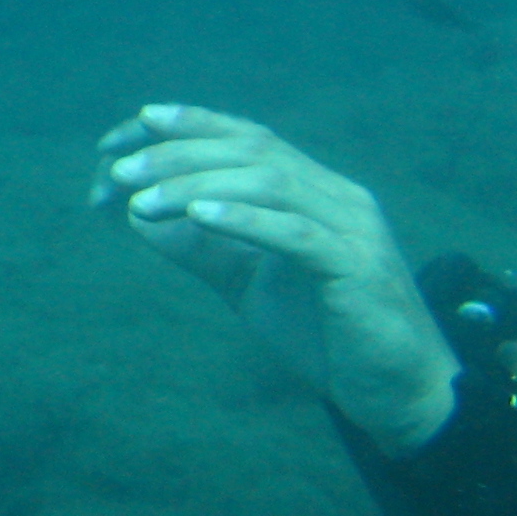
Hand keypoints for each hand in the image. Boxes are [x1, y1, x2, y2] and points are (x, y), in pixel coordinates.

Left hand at [94, 104, 460, 454]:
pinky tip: (199, 218)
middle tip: (120, 169)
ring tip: (142, 200)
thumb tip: (135, 214)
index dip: (189, 124)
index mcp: (315, 190)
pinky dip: (246, 220)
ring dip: (198, 184)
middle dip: (179, 154)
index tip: (130, 127)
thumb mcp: (247, 283)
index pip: (248, 136)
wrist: (396, 391)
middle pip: (252, 150)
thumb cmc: (323, 333)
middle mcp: (337, 196)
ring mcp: (353, 229)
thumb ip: (201, 248)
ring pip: (270, 183)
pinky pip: (297, 234)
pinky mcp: (358, 270)